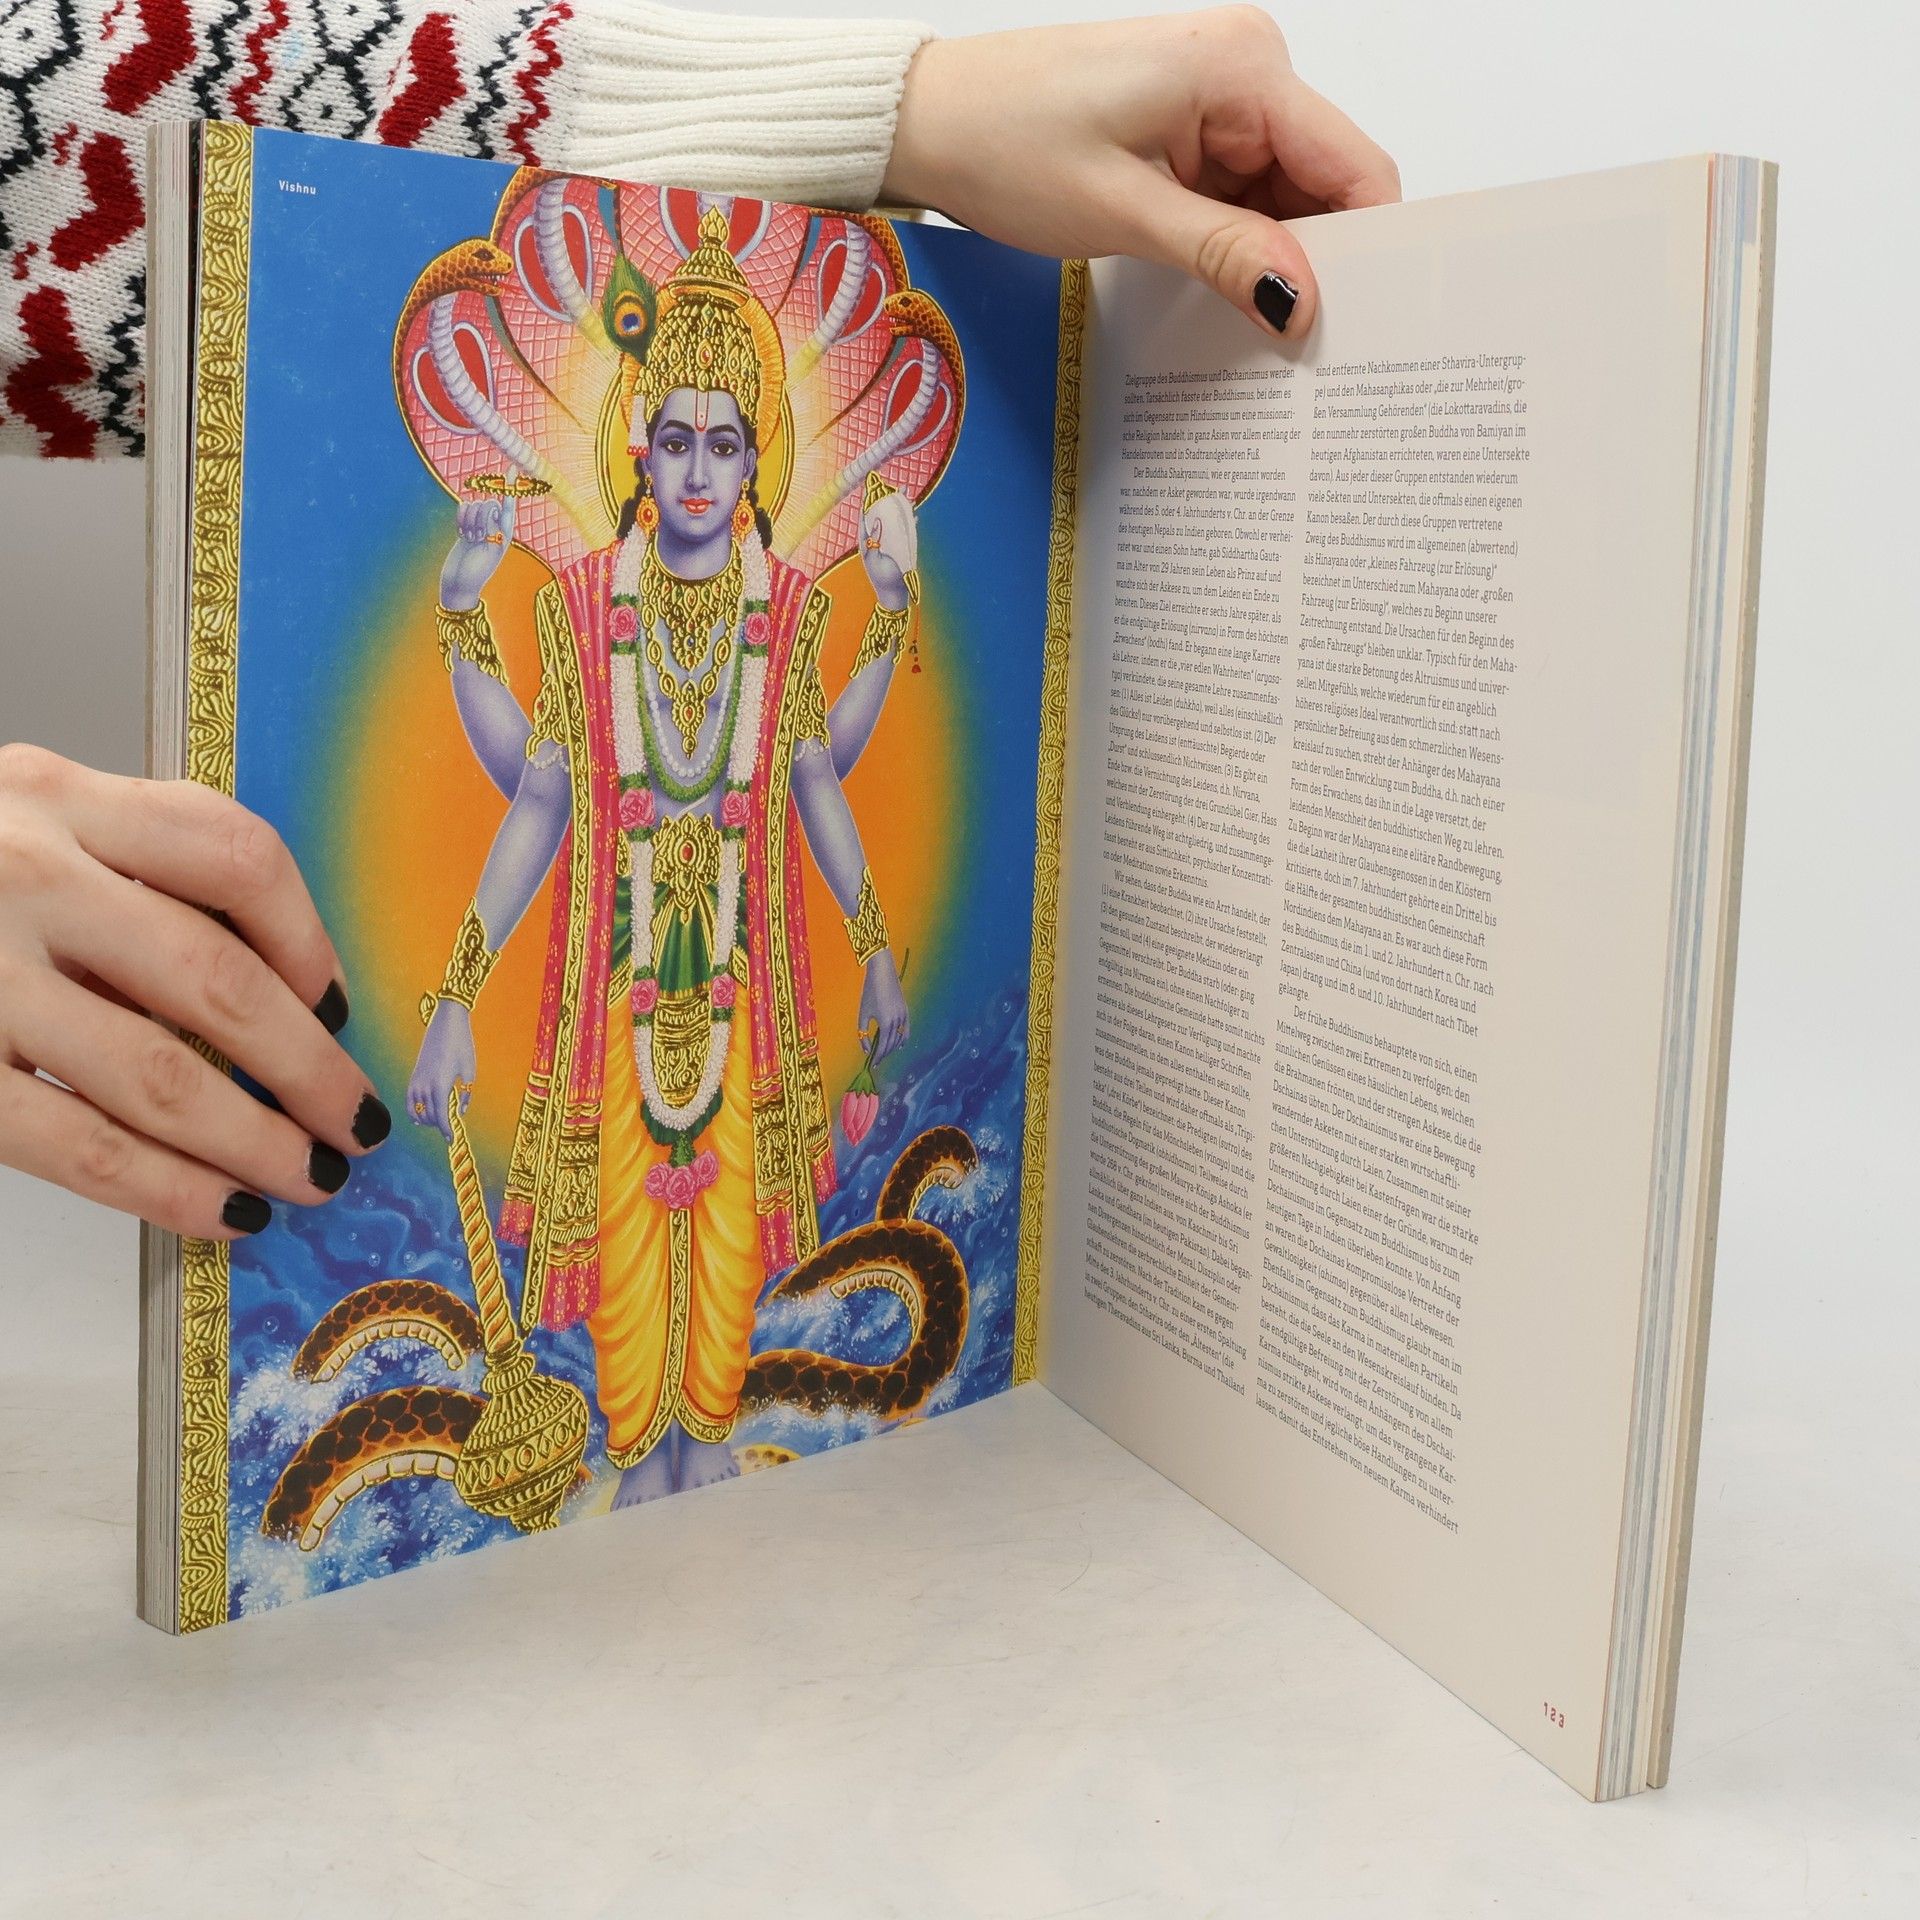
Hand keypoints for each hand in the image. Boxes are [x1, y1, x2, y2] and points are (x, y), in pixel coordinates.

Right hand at [0, 746, 389, 1238]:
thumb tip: (288, 994)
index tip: (340, 1004)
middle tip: (356, 1123)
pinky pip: (79, 1141)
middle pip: (218, 978)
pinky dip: (166, 1188)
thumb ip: (137, 872)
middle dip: (309, 1068)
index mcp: (61, 798)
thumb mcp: (29, 823)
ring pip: (160, 1072)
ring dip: (255, 1141)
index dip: (311, 939)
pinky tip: (219, 1210)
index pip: (236, 855)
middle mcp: (23, 872)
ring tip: (308, 1177)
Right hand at [407, 999, 475, 1143]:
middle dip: (439, 1125)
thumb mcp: (469, 1071)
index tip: (451, 1139)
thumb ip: (465, 1094)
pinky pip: (409, 1100)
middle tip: (450, 1130)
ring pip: (417, 1110)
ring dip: (427, 1120)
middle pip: (429, 1115)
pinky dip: (413, 1111)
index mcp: (440, 1086)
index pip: (441, 1116)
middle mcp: (424, 1086)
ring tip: (438, 1124)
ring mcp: (416, 1080)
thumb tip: (460, 1112)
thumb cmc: (462, 1045)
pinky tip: (419, 1117)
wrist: (447, 1024)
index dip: (446, 1130)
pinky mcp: (413, 1075)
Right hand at [439, 487, 516, 610]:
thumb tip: (489, 509)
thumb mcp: (490, 550)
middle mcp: (495, 527)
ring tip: (469, 540)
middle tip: (476, 538)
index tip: (512, 469)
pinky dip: (460, 520)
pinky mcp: (465, 526)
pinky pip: (462, 509)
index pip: (508, 504)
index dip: (510, 486)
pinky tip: (461, 535)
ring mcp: (479, 526)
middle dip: (479, 517)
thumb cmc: (477, 572)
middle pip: (487, 503)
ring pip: (473, 505)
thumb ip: (492, 528)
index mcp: (506, 533)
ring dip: (468, 521)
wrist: (458, 583)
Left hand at [859, 489, 916, 610]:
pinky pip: (905, 531)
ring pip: (895, 521)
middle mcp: (878, 539)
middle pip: (882, 515)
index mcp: (867, 541)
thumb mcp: (874, 560)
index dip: (868, 501)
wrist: (894, 594)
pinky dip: (909, 523)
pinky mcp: (900, 548)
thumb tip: (875, 522)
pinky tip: (914, 515)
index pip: (866, 516)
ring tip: (907, 495)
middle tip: (895, 486)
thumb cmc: (882, 579)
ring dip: (901, 509)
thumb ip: (873, 541)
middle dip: (888, 501)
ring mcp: (890, 543)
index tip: (872, 487)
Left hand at [859, 949, 908, 1061]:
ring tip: (885, 1054)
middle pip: (891, 1044)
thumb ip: (863, 1033)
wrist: (883, 974)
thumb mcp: (863, 1013)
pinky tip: (900, 1046)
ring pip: (900, 1038)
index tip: (873, 1065)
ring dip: (892, 1048)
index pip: (883, 1047)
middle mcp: (897, 1022)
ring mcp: (903, 1016)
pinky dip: (904, 1039)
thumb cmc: (870, 992)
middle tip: (876, 1060)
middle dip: (884, 1054)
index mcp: (886, 1023)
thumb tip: (866, 1050)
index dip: (878, 1057)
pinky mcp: (906, 1011)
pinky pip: (907, 1030)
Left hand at [885, 9, 1399, 338]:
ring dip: (1272, 259)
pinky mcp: (1191, 125)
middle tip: (1306, 350)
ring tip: (1255, 329)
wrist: (931, 120)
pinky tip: (1222, 291)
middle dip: (1318, 262)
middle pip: (1326, 184)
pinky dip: (1237, 244)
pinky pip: (1242, 193)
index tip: (1359, 326)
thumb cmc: (1005, 143)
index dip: (1365, 250)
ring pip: (1285, 197)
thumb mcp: (1124, 212)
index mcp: (1243, 69)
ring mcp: (1220, 97)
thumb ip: (1224, 254)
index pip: (1354, 167)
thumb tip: (1302, 301)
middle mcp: (1246, 68)